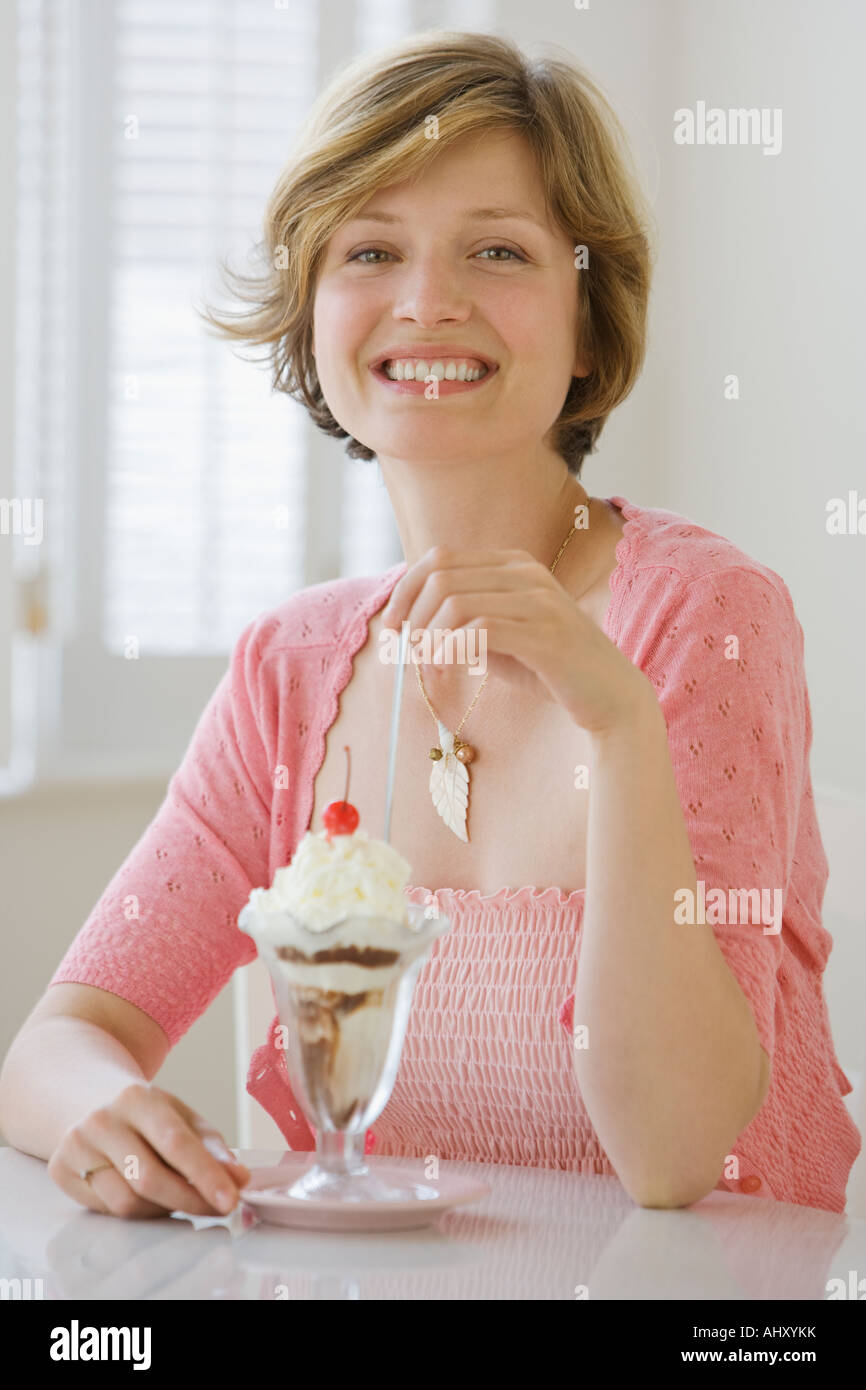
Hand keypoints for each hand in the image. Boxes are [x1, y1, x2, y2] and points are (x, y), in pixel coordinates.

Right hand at [47, 1083, 251, 1219]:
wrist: (84, 1097)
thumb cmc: (144, 1113)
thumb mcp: (181, 1116)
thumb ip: (212, 1147)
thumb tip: (239, 1178)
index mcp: (136, 1098)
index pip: (175, 1142)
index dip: (206, 1175)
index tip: (231, 1199)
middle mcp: (101, 1120)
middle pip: (150, 1178)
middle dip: (190, 1200)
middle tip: (218, 1209)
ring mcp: (76, 1146)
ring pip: (127, 1201)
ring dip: (164, 1209)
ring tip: (181, 1197)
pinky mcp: (61, 1170)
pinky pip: (108, 1209)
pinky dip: (138, 1211)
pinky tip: (149, 1197)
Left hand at [381, 545, 653, 735]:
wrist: (609, 696)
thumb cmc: (549, 668)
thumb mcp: (499, 636)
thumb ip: (463, 622)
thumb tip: (409, 622)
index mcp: (513, 564)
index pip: (440, 557)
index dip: (404, 590)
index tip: (391, 627)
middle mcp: (526, 572)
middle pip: (441, 576)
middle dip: (411, 616)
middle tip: (405, 652)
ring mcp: (539, 600)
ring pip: (455, 601)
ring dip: (428, 637)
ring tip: (427, 666)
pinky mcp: (545, 634)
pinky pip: (479, 628)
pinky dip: (450, 649)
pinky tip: (445, 669)